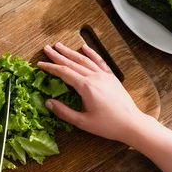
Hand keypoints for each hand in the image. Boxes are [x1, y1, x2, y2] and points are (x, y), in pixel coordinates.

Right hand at [38, 42, 154, 143]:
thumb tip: (48, 102)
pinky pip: (99, 62)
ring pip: (84, 60)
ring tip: (60, 46)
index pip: (63, 73)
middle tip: (46, 49)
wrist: (131, 123)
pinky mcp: (111, 77)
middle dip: (58, 55)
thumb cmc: (108, 125)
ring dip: (71, 52)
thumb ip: (64, 112)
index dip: (50, 68)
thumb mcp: (82, 122)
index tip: (40, 64)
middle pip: (72, 63)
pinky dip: (91, 54)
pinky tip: (85, 48)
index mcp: (86, 87)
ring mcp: (104, 76)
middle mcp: (94, 77)